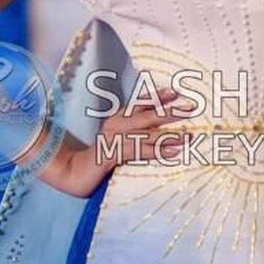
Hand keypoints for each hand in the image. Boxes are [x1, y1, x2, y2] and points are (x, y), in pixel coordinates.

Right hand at [38, 87, 187, 196]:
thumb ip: (138, 139)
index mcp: (118, 119)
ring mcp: (113, 138)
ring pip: (145, 133)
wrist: (71, 172)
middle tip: (192, 107)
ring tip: (189, 135)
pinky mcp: (110, 154)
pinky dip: (156, 150)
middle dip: (170, 111)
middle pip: (147, 115)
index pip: (141, 104)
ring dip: (169, 134)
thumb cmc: (98, 160)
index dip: (158, 97)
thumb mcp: (120, 145)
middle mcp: (116, 125)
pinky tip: (172, 151)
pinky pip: (137, 150)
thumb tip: (166, 138)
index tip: (176, 91)